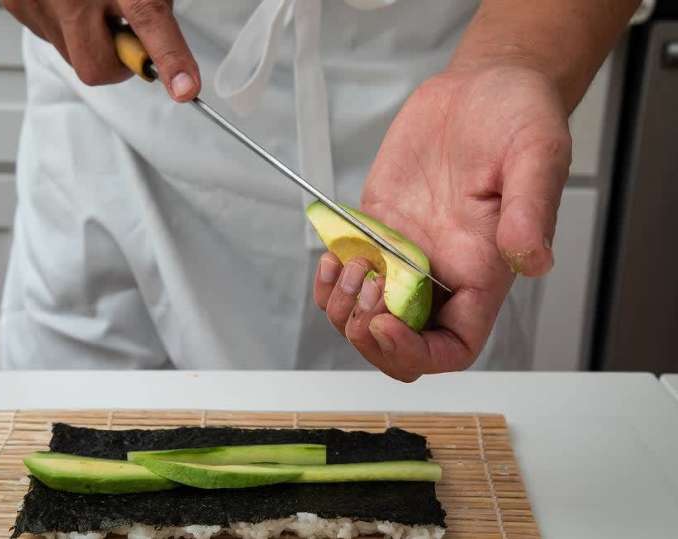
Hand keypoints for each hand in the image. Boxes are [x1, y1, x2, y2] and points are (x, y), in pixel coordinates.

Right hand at [2, 0, 199, 100]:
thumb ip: (156, 10)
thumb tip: (171, 60)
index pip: (149, 20)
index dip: (170, 58)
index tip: (185, 88)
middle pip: (98, 66)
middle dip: (117, 60)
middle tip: (125, 32)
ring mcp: (36, 0)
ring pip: (74, 57)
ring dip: (92, 43)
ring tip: (92, 5)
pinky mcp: (16, 5)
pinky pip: (52, 40)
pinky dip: (67, 29)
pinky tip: (71, 2)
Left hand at [314, 65, 570, 380]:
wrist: (483, 87)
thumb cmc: (518, 120)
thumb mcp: (536, 155)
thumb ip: (531, 211)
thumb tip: (531, 260)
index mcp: (481, 272)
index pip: (452, 348)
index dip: (415, 353)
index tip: (385, 323)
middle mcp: (440, 271)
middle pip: (400, 342)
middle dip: (368, 332)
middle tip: (365, 285)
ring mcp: (404, 253)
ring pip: (365, 315)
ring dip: (343, 306)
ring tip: (347, 265)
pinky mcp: (378, 227)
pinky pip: (346, 275)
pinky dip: (328, 280)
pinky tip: (331, 256)